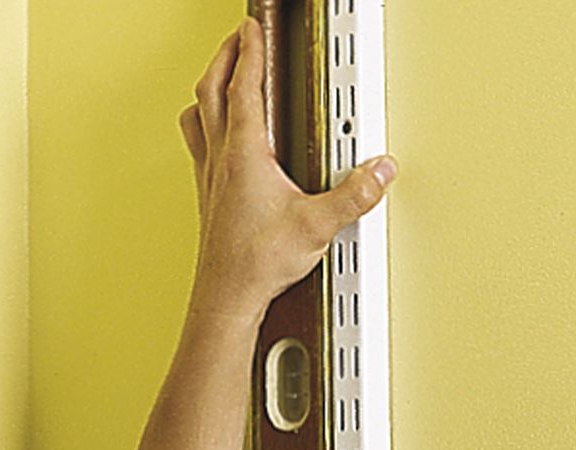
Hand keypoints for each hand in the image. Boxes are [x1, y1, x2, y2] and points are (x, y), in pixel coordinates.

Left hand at [180, 17, 396, 327]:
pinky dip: (205, 124)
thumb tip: (378, 172)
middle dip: (225, 57)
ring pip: (197, 116)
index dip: (250, 51)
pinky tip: (218, 135)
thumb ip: (353, 196)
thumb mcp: (317, 226)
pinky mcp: (207, 196)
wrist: (227, 296)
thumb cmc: (256, 263)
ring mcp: (208, 177)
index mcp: (243, 154)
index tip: (253, 27)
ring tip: (220, 75)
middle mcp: (219, 160)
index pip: (244, 87)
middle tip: (238, 37)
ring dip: (208, 88)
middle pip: (211, 90)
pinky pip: (199, 145)